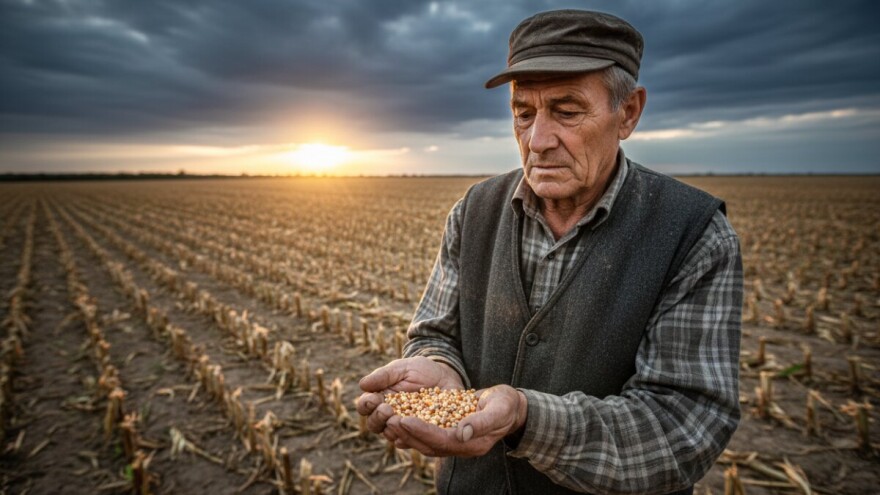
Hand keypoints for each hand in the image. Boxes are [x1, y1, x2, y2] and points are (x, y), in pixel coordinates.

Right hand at [356, 357, 463, 436]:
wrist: (447, 378)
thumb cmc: (423, 371)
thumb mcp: (404, 368)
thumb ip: (384, 375)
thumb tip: (362, 385)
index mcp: (380, 399)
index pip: (365, 406)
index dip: (366, 405)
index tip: (373, 398)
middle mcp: (389, 416)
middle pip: (374, 425)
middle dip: (377, 418)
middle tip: (386, 409)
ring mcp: (404, 427)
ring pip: (390, 435)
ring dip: (391, 429)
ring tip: (398, 419)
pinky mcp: (420, 435)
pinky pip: (411, 442)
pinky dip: (408, 438)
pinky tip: (412, 431)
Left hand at [384, 384, 527, 456]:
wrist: (510, 407)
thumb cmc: (506, 404)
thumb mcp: (499, 409)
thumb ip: (482, 421)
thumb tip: (461, 432)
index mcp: (474, 444)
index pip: (442, 440)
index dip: (422, 431)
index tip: (404, 420)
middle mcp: (462, 447)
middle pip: (430, 445)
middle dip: (408, 434)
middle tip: (389, 420)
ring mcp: (456, 443)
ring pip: (426, 443)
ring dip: (407, 433)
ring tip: (390, 419)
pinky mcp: (451, 435)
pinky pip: (428, 436)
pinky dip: (414, 429)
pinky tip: (400, 418)